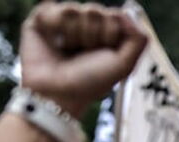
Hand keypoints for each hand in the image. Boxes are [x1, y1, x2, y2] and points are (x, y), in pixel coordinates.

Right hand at [19, 2, 147, 117]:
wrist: (58, 95)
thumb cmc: (90, 83)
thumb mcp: (124, 65)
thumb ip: (138, 38)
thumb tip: (125, 12)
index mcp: (103, 33)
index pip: (113, 14)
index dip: (110, 34)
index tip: (102, 54)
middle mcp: (83, 25)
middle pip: (94, 10)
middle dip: (92, 35)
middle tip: (84, 54)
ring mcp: (61, 22)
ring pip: (73, 9)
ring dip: (74, 35)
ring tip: (68, 51)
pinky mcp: (40, 21)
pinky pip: (51, 8)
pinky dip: (55, 26)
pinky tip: (54, 42)